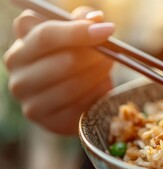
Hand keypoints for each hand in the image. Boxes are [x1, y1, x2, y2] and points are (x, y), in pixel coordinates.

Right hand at [3, 7, 114, 134]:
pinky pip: (82, 107)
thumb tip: (95, 19)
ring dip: (99, 75)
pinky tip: (102, 86)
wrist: (75, 95)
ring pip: (75, 86)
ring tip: (107, 68)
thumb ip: (83, 20)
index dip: (79, 32)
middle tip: (111, 54)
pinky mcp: (51, 124)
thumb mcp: (75, 34)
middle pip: (64, 62)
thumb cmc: (72, 57)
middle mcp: (19, 79)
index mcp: (20, 51)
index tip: (107, 30)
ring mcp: (32, 105)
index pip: (46, 36)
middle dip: (95, 56)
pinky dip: (98, 94)